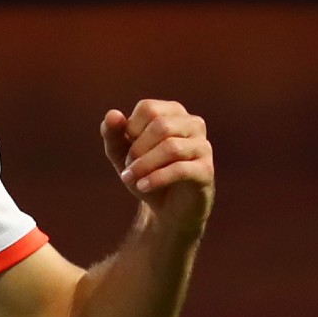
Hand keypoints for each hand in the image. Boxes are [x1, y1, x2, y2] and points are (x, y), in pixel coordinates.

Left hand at [101, 99, 213, 237]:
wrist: (167, 208)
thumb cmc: (146, 172)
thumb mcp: (121, 153)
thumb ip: (112, 133)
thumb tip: (113, 114)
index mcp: (173, 112)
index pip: (148, 108)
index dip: (130, 129)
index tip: (127, 149)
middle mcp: (193, 124)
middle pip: (161, 126)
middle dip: (137, 150)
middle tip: (128, 168)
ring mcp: (202, 146)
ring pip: (171, 147)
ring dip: (144, 165)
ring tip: (129, 179)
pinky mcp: (205, 170)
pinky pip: (180, 169)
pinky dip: (156, 178)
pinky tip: (142, 186)